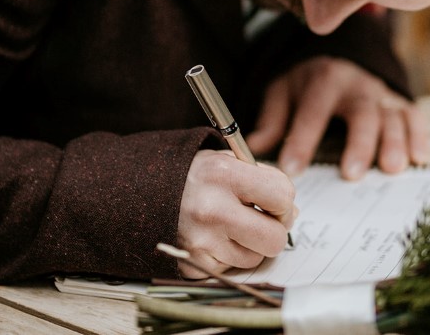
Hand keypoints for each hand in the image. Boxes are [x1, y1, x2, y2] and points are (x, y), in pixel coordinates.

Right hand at [176, 150, 295, 277]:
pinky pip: (230, 269)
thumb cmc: (191, 177)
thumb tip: (291, 213)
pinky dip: (227, 256)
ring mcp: (202, 242)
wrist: (138, 194)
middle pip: (274, 238)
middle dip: (274, 231)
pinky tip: (212, 237)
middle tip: (262, 220)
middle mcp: (212, 210)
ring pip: (255, 258)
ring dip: (249, 245)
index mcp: (223, 175)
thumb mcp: (224, 161)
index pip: (282, 196)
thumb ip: (261, 180)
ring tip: (229, 226)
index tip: (273, 201)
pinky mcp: (193, 265)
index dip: (283, 201)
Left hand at [245, 57, 427, 179]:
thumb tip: (253, 150)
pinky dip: (419, 135)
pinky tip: (418, 157)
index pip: (312, 111)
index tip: (291, 169)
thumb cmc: (311, 81)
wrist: (343, 53)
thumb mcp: (284, 90)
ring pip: (392, 116)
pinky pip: (414, 115)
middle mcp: (357, 85)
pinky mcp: (402, 101)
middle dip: (358, 142)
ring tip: (391, 168)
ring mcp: (383, 93)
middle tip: (351, 173)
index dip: (301, 140)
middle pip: (361, 112)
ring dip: (393, 142)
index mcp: (324, 79)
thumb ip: (273, 119)